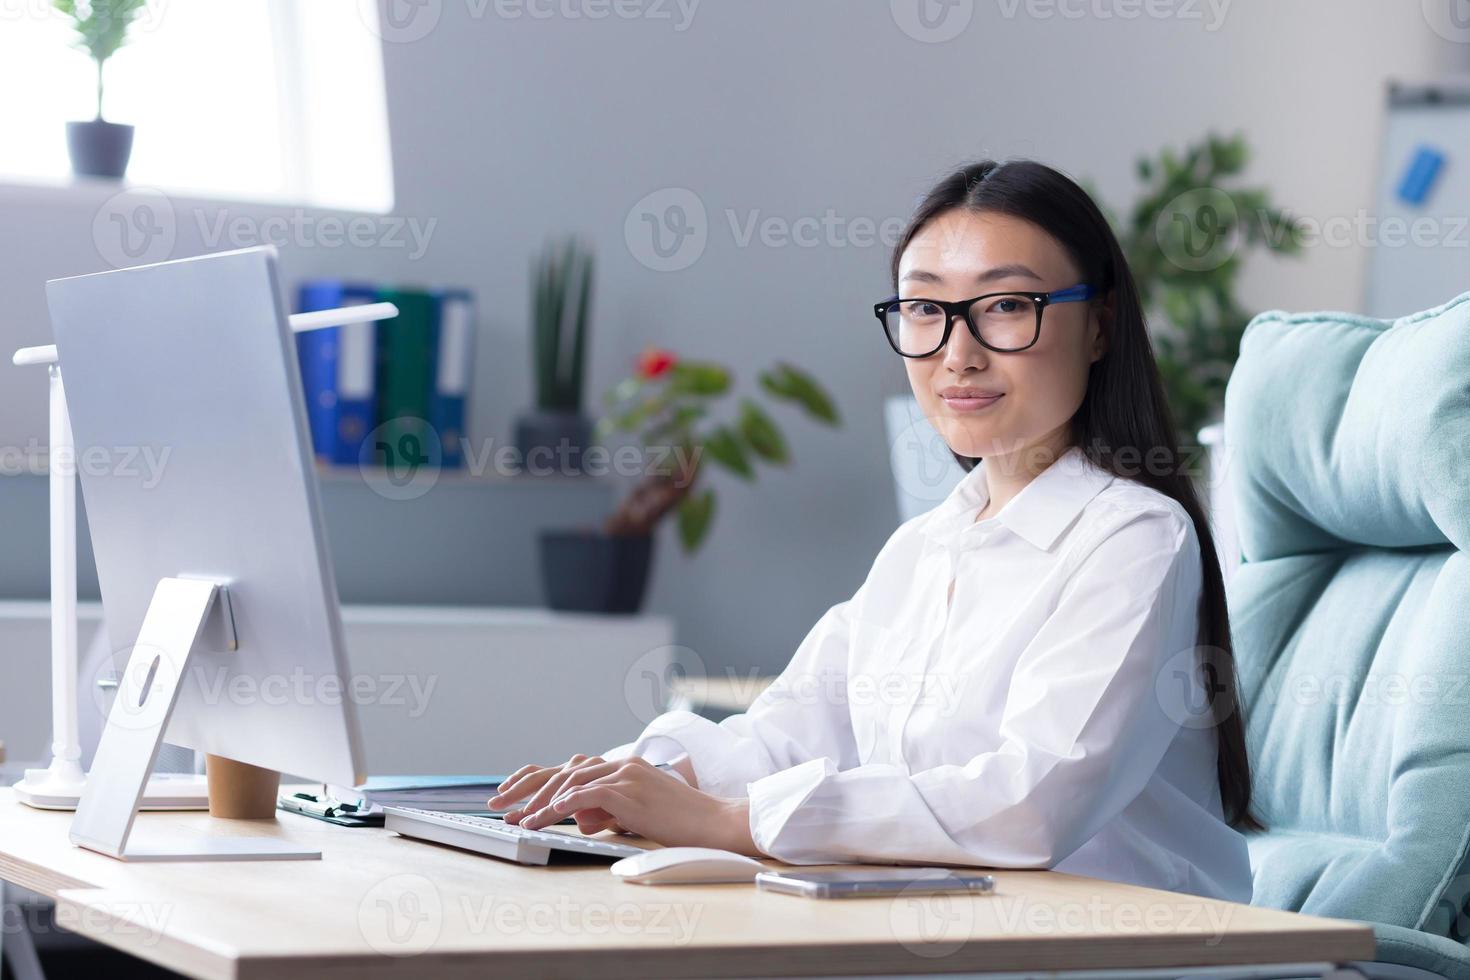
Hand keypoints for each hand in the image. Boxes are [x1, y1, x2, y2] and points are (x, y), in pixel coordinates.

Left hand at [490, 755, 759, 854]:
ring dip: (541, 803)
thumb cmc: (679, 822)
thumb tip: (578, 820)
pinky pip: (588, 794)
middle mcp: (621, 764)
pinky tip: (548, 817)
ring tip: (522, 821)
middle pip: (564, 771)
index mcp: (623, 766)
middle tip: (502, 806)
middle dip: (528, 789)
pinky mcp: (630, 789)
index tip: (514, 795)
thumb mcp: (635, 813)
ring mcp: (626, 774)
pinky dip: (564, 805)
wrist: (711, 821)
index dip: (539, 780)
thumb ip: (605, 811)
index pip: (572, 768)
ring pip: (571, 783)